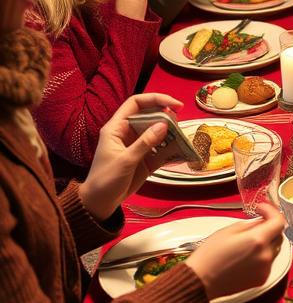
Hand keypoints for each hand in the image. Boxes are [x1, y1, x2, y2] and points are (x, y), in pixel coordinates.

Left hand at [78, 93, 183, 221]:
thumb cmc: (105, 179)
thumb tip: (164, 125)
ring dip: (171, 133)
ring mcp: (138, 146)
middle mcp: (129, 133)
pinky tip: (182, 151)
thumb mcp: (125, 160)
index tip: (174, 104)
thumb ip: (144, 143)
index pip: (136, 103)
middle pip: (150, 115)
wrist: (100, 203)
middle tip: (179, 124)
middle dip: (166, 117)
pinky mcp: (146, 159)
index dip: (155, 99)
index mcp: (117, 127)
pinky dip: (172, 149)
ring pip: (158, 132)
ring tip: (182, 137)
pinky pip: (161, 149)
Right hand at [185, 202, 284, 299]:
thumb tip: (261, 222)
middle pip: (278, 236)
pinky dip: (262, 256)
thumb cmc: (210, 254)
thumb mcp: (228, 231)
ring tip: (249, 242)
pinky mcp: (262, 279)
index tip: (260, 209)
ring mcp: (265, 269)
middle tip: (256, 223)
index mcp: (258, 240)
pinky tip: (247, 256)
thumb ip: (250, 224)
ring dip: (267, 242)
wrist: (201, 281)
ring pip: (274, 249)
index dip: (271, 212)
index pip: (279, 222)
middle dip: (270, 227)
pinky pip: (268, 263)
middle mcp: (266, 255)